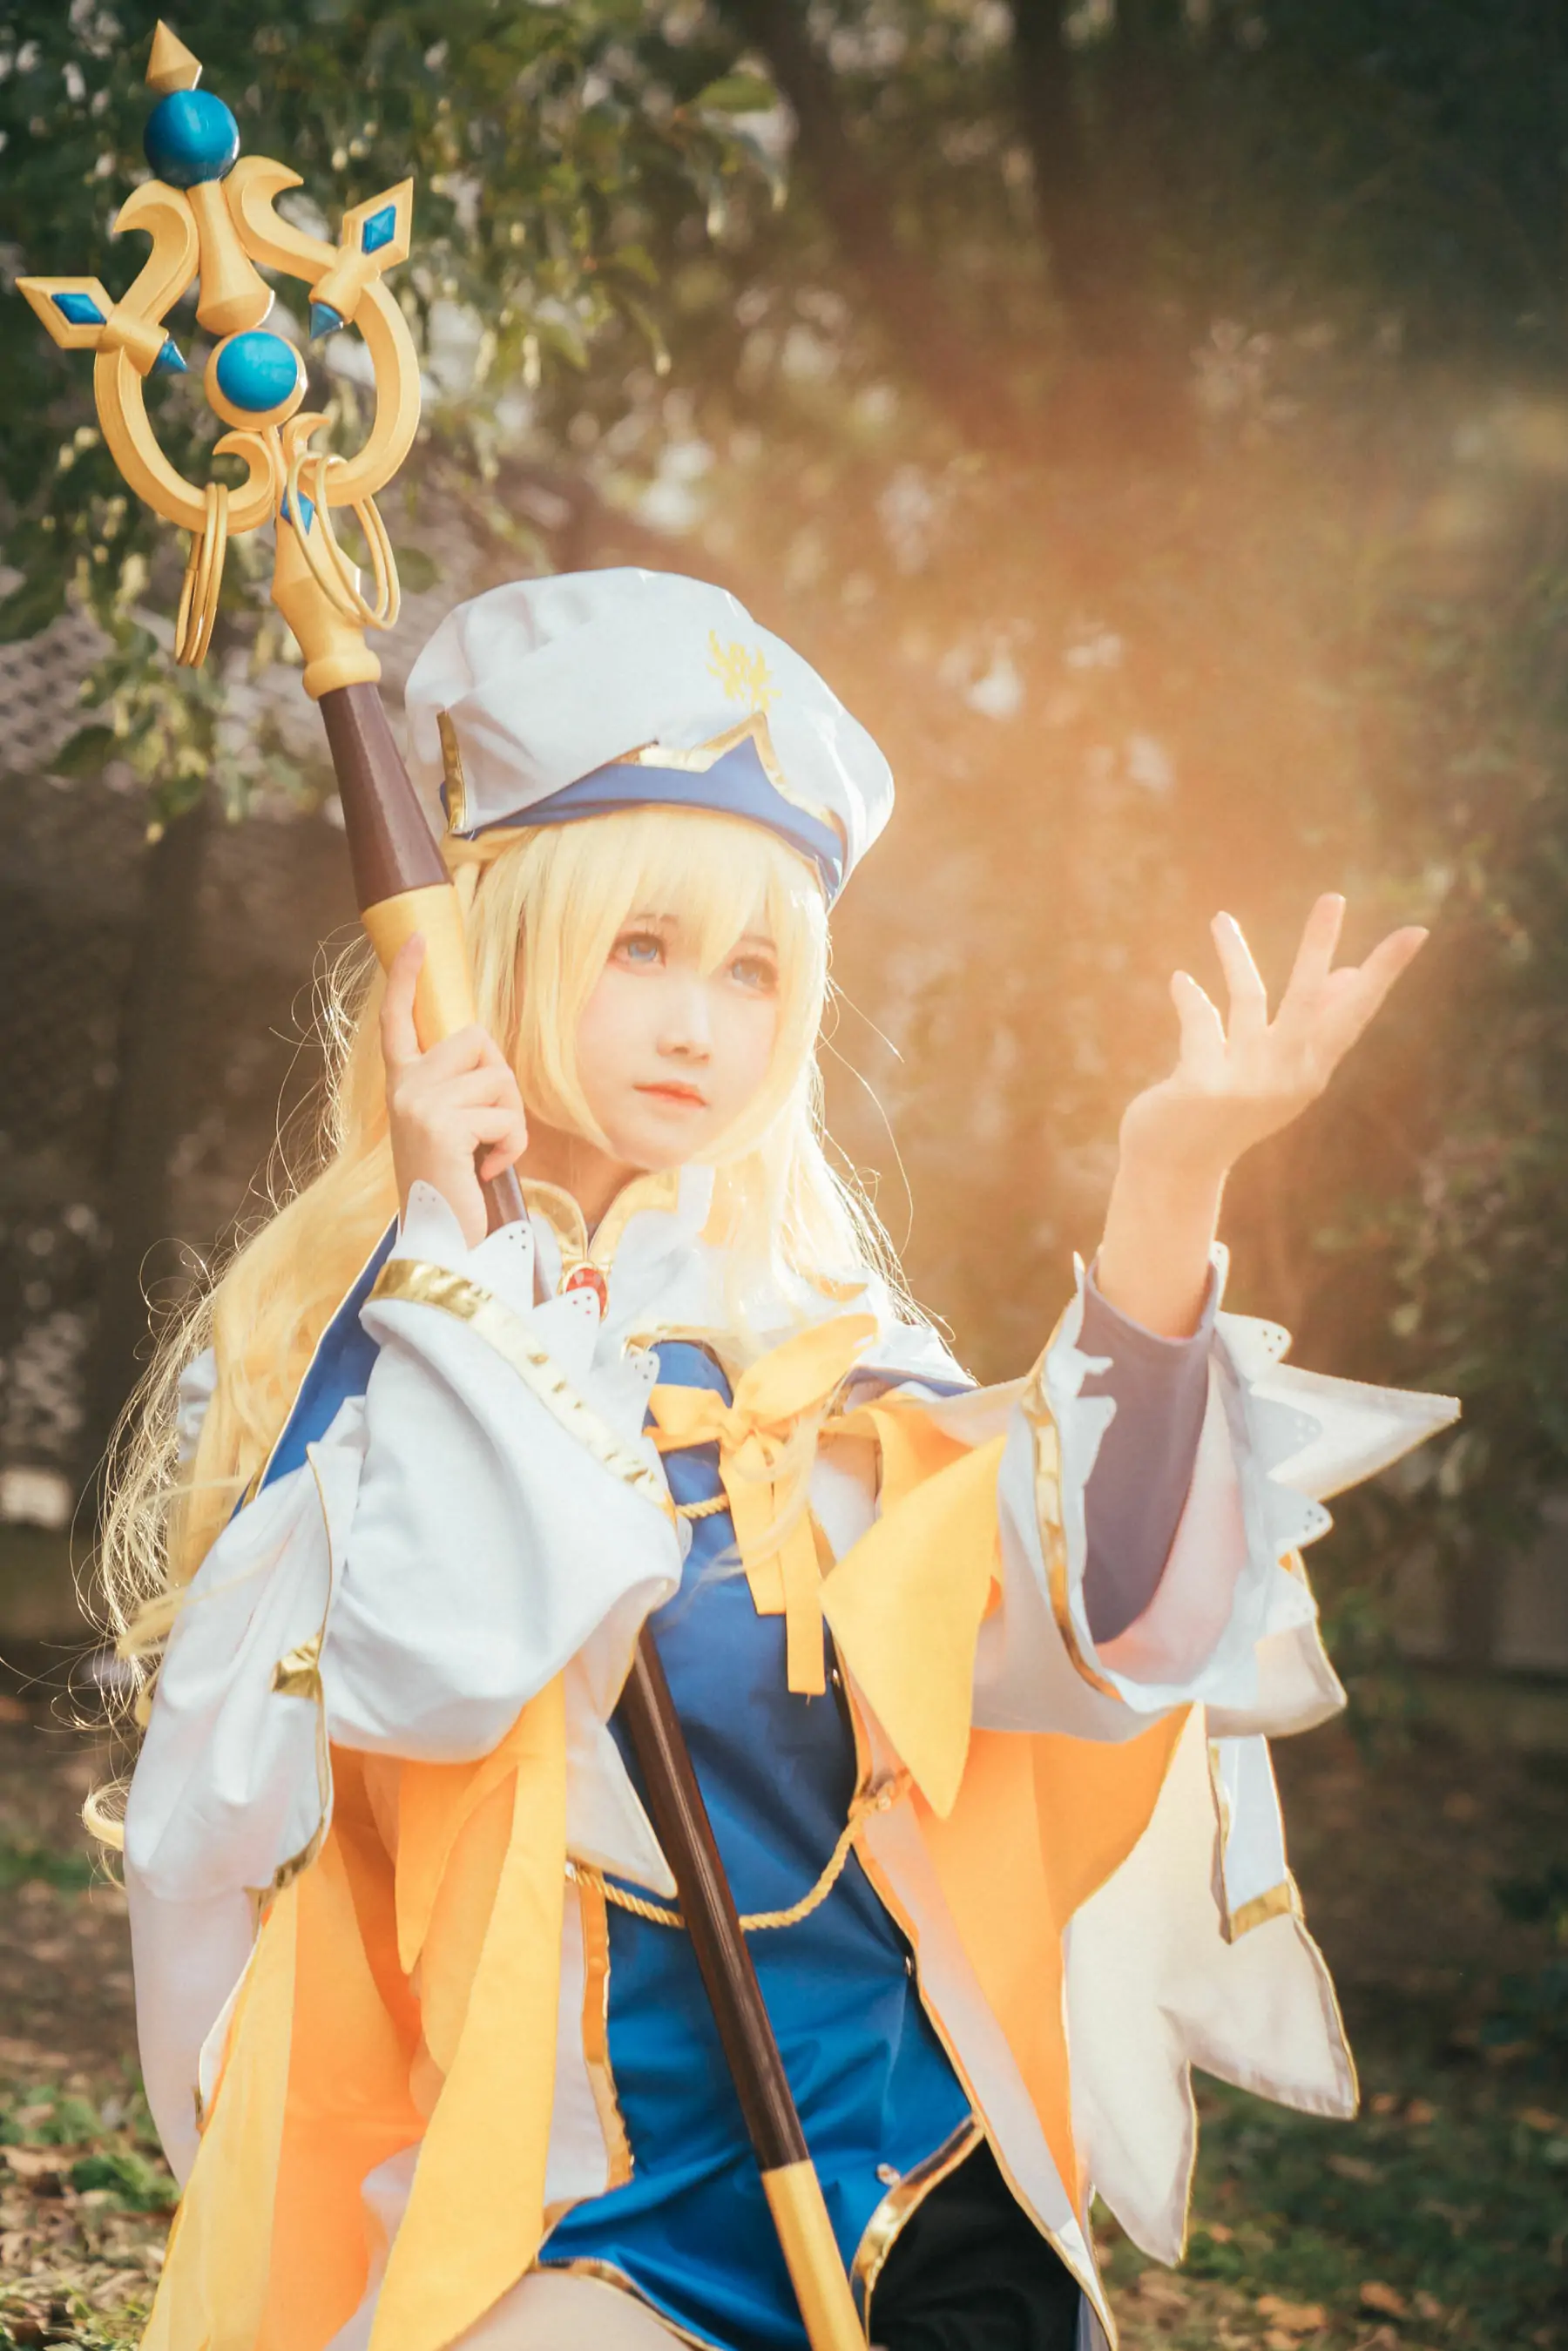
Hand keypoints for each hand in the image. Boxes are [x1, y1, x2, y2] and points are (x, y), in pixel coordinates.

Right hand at [380, 935, 528, 1247]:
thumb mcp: (452, 1129)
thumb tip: (486, 1054)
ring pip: (498, 1076)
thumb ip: (459, 1089)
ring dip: (510, 1120)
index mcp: (403, 1086)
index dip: (408, 979)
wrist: (442, 1244)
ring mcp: (417, 1103)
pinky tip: (485, 1171)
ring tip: (486, 1156)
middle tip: (489, 1130)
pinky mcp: (441, 1124)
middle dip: (501, 1081)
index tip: (418, 941)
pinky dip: (511, 1145)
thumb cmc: (455, 1190)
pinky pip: (504, 1113)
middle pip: (477, 1039)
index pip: (398, 1020)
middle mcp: (403, 1088)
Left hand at [1119, 893, 1427, 1181]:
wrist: (1175, 1168)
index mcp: (1310, 1072)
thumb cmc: (1228, 1111)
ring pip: (1248, 998)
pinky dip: (1190, 998)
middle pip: (1310, 999)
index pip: (1355, 1013)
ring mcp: (1246, 1081)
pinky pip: (1201, 1021)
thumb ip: (1312, 1027)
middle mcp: (1286, 1077)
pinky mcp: (1203, 1084)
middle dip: (1320, 946)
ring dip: (1233, 953)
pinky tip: (1180, 982)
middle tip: (1333, 897)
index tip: (1416, 932)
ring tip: (1219, 920)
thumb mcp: (1278, 1073)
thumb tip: (1346, 972)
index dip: (1384, 972)